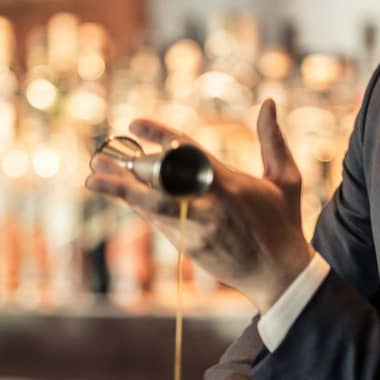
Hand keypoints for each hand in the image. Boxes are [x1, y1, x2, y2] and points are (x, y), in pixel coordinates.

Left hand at [85, 99, 312, 312]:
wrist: (280, 276)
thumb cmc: (284, 223)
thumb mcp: (286, 179)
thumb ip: (273, 140)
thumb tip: (269, 102)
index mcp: (230, 184)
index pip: (188, 153)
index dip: (159, 136)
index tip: (134, 122)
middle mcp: (209, 207)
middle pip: (160, 185)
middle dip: (127, 173)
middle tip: (100, 158)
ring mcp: (196, 230)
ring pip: (152, 206)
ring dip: (122, 191)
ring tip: (94, 176)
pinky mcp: (190, 247)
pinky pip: (158, 222)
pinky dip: (139, 207)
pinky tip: (120, 194)